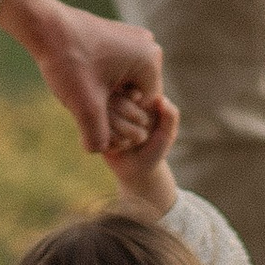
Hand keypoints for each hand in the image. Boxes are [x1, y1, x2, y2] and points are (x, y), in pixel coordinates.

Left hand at [27, 0, 162, 155]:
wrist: (45, 26)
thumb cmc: (68, 62)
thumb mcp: (84, 105)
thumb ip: (97, 135)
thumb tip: (99, 150)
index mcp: (151, 61)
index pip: (143, 107)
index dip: (117, 115)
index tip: (92, 106)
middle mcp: (149, 46)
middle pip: (135, 94)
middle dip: (112, 103)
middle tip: (84, 97)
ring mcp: (134, 38)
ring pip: (124, 82)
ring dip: (106, 90)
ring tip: (81, 85)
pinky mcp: (120, 36)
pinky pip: (117, 67)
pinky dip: (101, 76)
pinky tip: (81, 73)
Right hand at [101, 85, 179, 214]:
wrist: (138, 171)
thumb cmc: (155, 149)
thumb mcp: (168, 133)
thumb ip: (171, 115)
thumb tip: (160, 98)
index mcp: (134, 99)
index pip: (129, 92)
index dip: (137, 111)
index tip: (146, 123)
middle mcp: (116, 104)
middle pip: (115, 103)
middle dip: (130, 126)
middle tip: (142, 137)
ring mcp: (102, 117)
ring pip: (105, 117)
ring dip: (122, 135)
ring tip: (131, 144)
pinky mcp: (92, 131)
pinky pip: (98, 132)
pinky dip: (113, 143)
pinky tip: (119, 149)